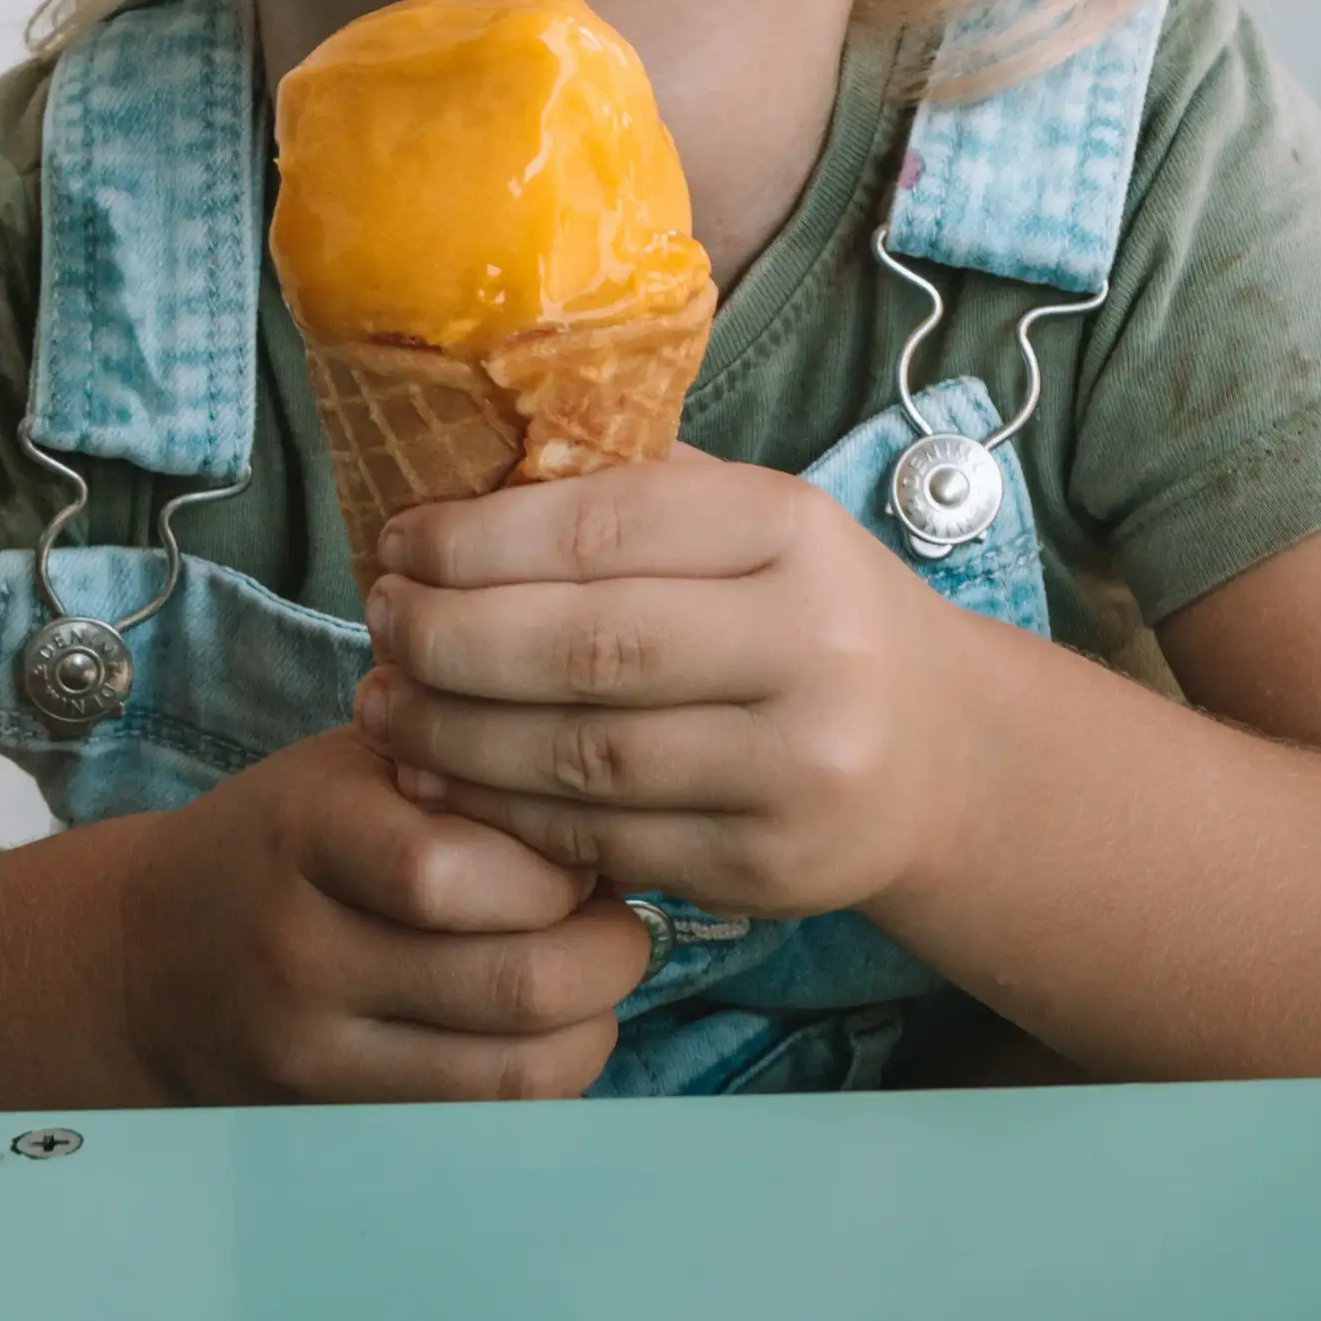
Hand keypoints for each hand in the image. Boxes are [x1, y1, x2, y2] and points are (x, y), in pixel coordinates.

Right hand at [115, 727, 647, 1102]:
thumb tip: (611, 820)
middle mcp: (304, 950)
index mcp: (310, 830)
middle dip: (610, 951)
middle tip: (617, 918)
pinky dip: (546, 1073)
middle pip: (517, 982)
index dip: (557, 862)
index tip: (579, 845)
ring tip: (588, 974)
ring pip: (519, 1072)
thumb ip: (473, 772)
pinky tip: (541, 1026)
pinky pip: (489, 1117)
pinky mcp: (339, 1119)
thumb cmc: (292, 836)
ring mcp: (316, 1053)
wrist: (154, 956)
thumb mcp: (359, 762)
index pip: (455, 870)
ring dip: (594, 1022)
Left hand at [358, 450, 989, 920]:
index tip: (397, 543)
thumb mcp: (757, 524)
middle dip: (451, 638)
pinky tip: (444, 777)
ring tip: (382, 705)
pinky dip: (506, 811)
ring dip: (455, 733)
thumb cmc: (809, 613)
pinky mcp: (769, 868)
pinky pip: (605, 840)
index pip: (608, 526)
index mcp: (796, 531)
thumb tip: (465, 453)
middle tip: (377, 625)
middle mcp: (811, 649)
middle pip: (587, 648)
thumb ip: (635, 489)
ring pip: (583, 757)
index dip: (480, 540)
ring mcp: (797, 770)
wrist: (943, 758)